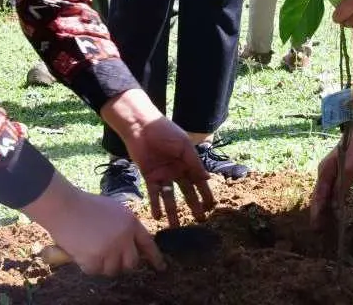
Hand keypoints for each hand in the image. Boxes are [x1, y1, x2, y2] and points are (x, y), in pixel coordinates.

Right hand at [23, 173, 163, 275]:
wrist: (64, 207)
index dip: (154, 257)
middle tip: (110, 258)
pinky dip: (87, 265)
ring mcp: (110, 249)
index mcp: (131, 222)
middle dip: (122, 263)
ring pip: (113, 269)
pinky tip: (81, 251)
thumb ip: (124, 226)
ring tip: (91, 249)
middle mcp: (124, 237)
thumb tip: (130, 245)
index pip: (147, 243)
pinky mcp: (95, 259)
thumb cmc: (84, 206)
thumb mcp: (113, 210)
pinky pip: (95, 271)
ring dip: (103, 264)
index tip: (161, 267)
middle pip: (132, 263)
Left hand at [105, 90, 215, 226]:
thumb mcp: (184, 146)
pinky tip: (158, 217)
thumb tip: (208, 179)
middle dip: (193, 205)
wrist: (140, 126)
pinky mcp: (149, 177)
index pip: (199, 180)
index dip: (205, 192)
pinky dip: (156, 205)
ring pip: (170, 196)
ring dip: (173, 210)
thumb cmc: (165, 131)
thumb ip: (194, 163)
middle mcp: (177, 170)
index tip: (212, 206)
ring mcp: (163, 175)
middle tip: (199, 220)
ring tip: (176, 226)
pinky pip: (154, 194)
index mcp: (188, 162)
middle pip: (187, 191)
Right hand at [311, 125, 352, 227]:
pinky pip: (335, 192)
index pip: (319, 196)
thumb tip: (335, 205)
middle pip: (320, 197)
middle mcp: (326, 174)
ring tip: (326, 226)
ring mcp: (333, 174)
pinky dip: (334, 203)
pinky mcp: (342, 175)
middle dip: (319, 214)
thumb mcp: (352, 169)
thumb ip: (343, 186)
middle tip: (319, 231)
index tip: (315, 226)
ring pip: (327, 196)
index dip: (317, 212)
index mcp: (325, 172)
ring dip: (326, 210)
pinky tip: (337, 212)